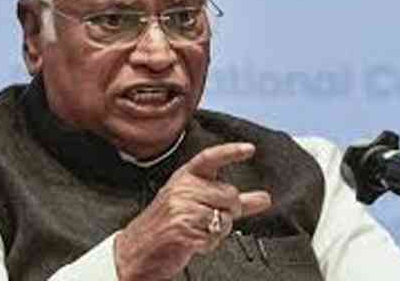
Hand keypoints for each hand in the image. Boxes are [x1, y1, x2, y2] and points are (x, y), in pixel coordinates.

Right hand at [114, 143, 271, 280]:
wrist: (135, 250)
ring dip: (217, 231)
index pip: (210, 158)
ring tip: (197, 230)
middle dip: (228, 211)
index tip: (249, 149)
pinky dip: (208, 244)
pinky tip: (193, 241)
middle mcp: (182, 188)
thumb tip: (264, 198)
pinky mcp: (182, 229)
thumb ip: (230, 201)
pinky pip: (213, 237)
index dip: (230, 152)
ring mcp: (180, 208)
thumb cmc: (166, 224)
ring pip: (224, 219)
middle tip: (209, 219)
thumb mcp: (194, 203)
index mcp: (184, 177)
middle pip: (229, 195)